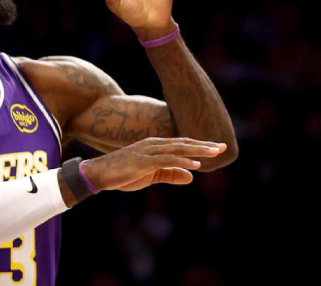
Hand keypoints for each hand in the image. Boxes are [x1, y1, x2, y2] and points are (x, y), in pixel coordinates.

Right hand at [82, 137, 225, 191]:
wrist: (98, 174)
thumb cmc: (123, 174)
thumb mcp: (151, 176)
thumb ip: (171, 174)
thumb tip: (192, 176)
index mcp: (156, 146)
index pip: (183, 144)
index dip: (200, 145)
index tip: (217, 147)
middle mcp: (154, 145)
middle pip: (184, 143)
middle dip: (204, 145)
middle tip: (222, 146)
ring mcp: (148, 151)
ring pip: (178, 149)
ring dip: (197, 150)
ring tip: (214, 152)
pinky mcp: (143, 161)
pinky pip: (166, 160)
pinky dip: (181, 162)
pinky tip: (195, 165)